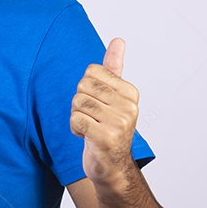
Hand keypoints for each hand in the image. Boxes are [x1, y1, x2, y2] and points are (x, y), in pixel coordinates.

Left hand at [70, 37, 139, 185]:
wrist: (112, 167)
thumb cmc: (108, 128)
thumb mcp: (113, 97)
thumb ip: (114, 68)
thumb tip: (118, 40)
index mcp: (130, 92)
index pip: (91, 71)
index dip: (86, 88)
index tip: (98, 105)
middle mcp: (129, 106)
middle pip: (82, 86)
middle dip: (80, 103)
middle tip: (92, 118)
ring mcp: (119, 123)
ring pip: (77, 103)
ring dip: (77, 117)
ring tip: (90, 128)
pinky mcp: (106, 138)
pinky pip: (76, 120)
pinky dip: (75, 129)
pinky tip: (87, 137)